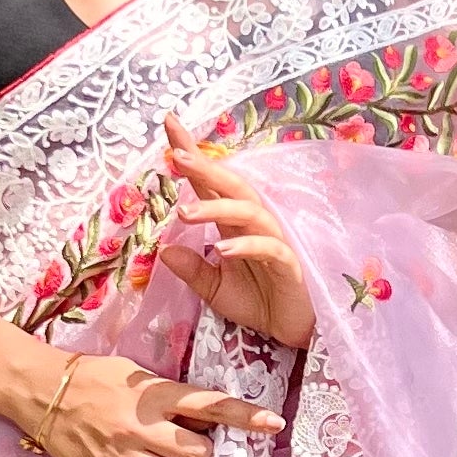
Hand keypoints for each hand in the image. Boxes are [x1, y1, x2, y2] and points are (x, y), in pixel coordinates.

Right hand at [38, 349, 280, 456]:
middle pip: (198, 453)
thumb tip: (207, 418)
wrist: (40, 392)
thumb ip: (170, 395)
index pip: (209, 405)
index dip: (245, 416)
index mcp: (152, 395)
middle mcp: (140, 427)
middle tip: (191, 446)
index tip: (273, 423)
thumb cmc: (93, 378)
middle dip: (204, 452)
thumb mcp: (136, 375)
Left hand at [162, 116, 315, 351]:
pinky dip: (246, 246)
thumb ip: (192, 269)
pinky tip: (223, 249)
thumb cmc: (258, 301)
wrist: (292, 330)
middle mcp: (253, 224)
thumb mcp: (214, 288)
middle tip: (176, 156)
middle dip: (204, 169)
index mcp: (233, 223)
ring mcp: (273, 240)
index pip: (210, 183)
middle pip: (231, 186)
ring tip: (185, 212)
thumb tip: (164, 250)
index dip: (192, 154)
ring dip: (216, 209)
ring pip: (248, 212)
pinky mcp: (289, 264)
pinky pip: (269, 248)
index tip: (169, 125)